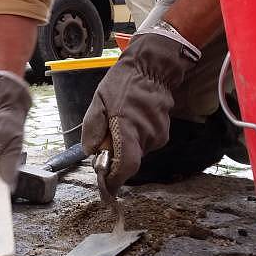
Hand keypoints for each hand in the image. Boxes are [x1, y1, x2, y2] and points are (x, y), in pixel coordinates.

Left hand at [82, 29, 200, 192]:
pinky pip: (145, 142)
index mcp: (128, 130)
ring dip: (126, 144)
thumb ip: (93, 128)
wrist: (152, 68)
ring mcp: (158, 135)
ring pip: (137, 151)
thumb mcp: (99, 102)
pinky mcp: (164, 132)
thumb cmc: (123, 83)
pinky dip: (136, 137)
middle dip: (116, 156)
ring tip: (121, 120)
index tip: (106, 187)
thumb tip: (91, 151)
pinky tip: (133, 118)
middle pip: (128, 161)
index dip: (115, 181)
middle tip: (107, 137)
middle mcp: (146, 137)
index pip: (126, 168)